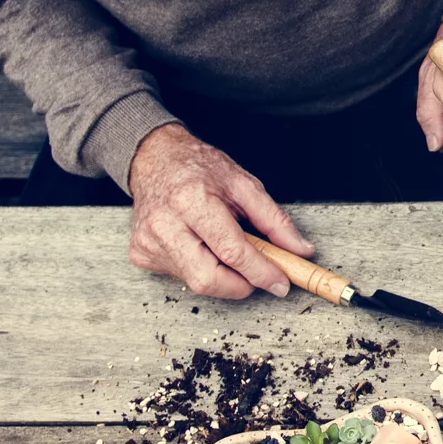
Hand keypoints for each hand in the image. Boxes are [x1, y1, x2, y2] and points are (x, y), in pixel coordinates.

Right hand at [127, 123, 313, 298]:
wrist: (154, 159)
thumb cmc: (199, 169)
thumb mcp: (244, 184)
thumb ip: (275, 221)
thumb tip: (300, 250)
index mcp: (191, 202)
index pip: (232, 252)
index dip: (261, 273)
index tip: (281, 283)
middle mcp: (164, 224)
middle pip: (209, 279)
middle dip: (241, 285)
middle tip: (257, 273)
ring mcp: (149, 242)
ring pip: (197, 283)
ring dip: (223, 276)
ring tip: (225, 247)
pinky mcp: (141, 254)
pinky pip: (182, 276)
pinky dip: (202, 269)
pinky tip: (201, 246)